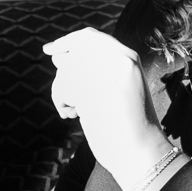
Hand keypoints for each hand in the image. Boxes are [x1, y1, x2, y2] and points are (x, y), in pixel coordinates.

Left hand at [41, 28, 173, 190]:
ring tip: (76, 111)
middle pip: (72, 53)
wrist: (141, 152)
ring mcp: (106, 72)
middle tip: (62, 92)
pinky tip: (73, 115)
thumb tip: (58, 57)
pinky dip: (61, 102)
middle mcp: (119, 58)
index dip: (67, 42)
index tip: (50, 49)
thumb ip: (97, 69)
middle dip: (63, 72)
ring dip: (63, 92)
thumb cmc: (128, 126)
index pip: (90, 37)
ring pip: (65, 71)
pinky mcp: (93, 88)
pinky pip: (61, 86)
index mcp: (128, 57)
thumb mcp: (118, 88)